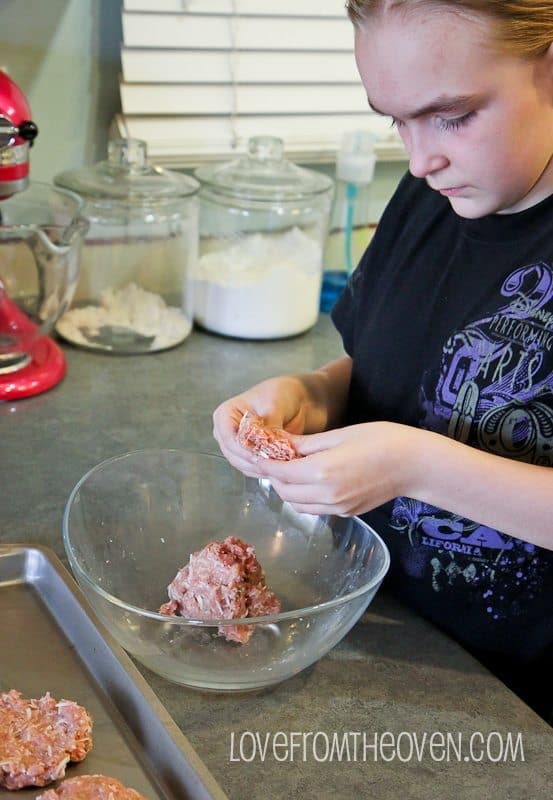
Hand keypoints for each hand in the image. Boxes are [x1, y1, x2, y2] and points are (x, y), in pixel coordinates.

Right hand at [212, 376, 311, 476]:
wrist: (297, 401)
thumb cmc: (281, 395)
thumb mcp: (274, 405)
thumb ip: (269, 425)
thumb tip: (268, 445)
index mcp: (225, 414)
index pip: (229, 438)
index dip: (244, 450)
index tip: (260, 456)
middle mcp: (228, 432)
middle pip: (234, 455)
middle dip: (254, 461)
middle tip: (274, 464)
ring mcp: (239, 446)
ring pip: (244, 465)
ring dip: (262, 468)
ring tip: (280, 466)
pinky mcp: (251, 456)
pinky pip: (255, 469)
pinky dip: (267, 470)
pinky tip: (280, 468)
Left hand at [254, 421, 417, 515]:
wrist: (414, 465)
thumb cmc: (381, 439)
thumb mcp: (341, 434)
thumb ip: (308, 444)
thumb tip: (282, 445)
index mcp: (321, 471)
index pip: (280, 472)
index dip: (265, 463)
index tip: (258, 453)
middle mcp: (325, 494)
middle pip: (284, 492)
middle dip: (275, 477)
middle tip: (274, 460)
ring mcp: (337, 507)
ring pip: (297, 505)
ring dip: (288, 490)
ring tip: (292, 471)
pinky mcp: (347, 513)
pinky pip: (315, 510)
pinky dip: (305, 498)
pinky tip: (311, 482)